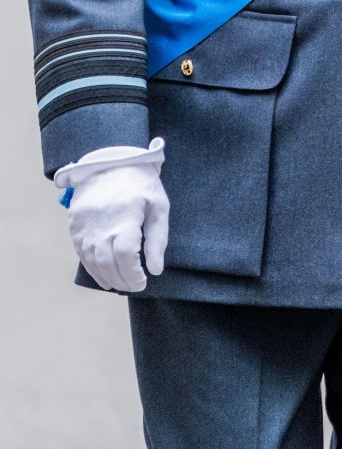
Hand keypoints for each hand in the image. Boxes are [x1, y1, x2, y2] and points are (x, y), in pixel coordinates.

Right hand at [54, 138, 169, 292]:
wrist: (110, 162)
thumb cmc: (141, 184)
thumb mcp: (159, 205)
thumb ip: (158, 238)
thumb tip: (156, 269)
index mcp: (126, 216)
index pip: (126, 255)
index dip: (133, 274)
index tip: (143, 281)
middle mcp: (102, 223)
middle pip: (108, 262)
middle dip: (122, 280)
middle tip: (134, 287)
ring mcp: (85, 225)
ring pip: (93, 261)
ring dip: (106, 277)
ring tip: (120, 284)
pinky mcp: (75, 225)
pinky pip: (81, 253)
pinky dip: (92, 268)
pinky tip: (104, 275)